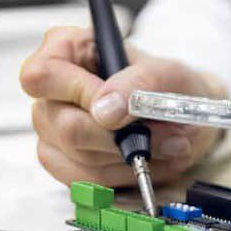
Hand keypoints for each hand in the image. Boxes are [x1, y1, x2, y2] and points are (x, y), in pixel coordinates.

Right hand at [20, 26, 225, 186]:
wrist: (188, 119)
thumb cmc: (173, 88)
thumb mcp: (170, 73)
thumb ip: (139, 83)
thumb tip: (104, 110)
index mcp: (66, 49)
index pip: (42, 75)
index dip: (79, 94)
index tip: (118, 108)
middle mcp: (51, 91)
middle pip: (63, 125)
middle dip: (120, 137)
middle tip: (162, 133)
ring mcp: (53, 129)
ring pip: (78, 158)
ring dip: (129, 157)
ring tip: (165, 145)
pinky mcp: (65, 162)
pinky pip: (86, 181)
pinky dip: (124, 175)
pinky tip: (147, 160)